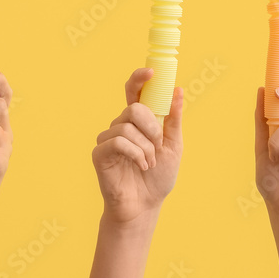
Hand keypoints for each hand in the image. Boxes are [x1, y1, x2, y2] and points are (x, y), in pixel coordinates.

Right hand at [91, 68, 183, 224]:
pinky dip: (136, 154)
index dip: (139, 78)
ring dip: (146, 147)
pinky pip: (119, 142)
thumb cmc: (158, 177)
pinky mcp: (100, 153)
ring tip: (150, 163)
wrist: (145, 206)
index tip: (152, 72)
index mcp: (138, 121)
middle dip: (152, 127)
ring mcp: (108, 138)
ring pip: (127, 126)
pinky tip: (141, 165)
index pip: (134, 92)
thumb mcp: (173, 145)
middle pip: (134, 108)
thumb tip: (178, 90)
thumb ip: (173, 119)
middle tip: (158, 146)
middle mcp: (121, 125)